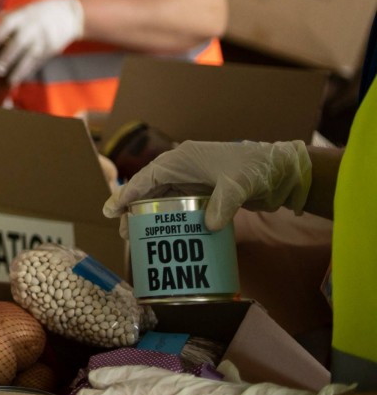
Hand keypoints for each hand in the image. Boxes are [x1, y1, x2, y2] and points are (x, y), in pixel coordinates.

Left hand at [0, 0, 83, 85]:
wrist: (70, 14)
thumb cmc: (40, 11)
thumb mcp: (25, 8)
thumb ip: (8, 17)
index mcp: (24, 15)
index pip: (7, 25)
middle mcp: (34, 27)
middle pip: (19, 43)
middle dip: (8, 57)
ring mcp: (44, 39)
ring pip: (30, 56)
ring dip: (19, 69)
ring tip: (9, 80)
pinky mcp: (52, 49)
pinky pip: (39, 61)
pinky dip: (29, 70)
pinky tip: (20, 77)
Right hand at [103, 140, 311, 230]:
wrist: (282, 170)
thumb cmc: (258, 169)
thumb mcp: (240, 185)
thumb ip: (223, 204)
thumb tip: (208, 226)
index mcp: (184, 159)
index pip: (148, 177)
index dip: (128, 194)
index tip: (112, 211)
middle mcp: (184, 167)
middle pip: (151, 189)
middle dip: (134, 208)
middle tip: (123, 231)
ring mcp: (195, 179)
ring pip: (163, 197)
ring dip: (150, 214)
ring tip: (138, 234)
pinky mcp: (206, 191)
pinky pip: (180, 204)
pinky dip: (170, 216)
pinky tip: (166, 231)